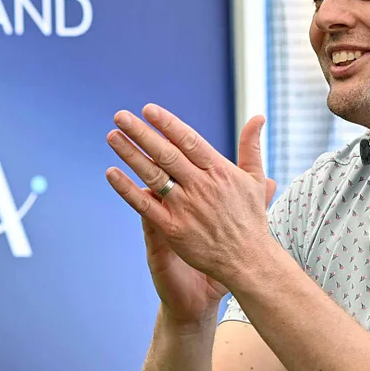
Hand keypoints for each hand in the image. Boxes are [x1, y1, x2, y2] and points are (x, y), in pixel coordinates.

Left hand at [106, 111, 276, 301]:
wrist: (248, 261)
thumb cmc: (251, 219)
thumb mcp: (255, 180)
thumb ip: (251, 147)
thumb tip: (257, 116)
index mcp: (220, 171)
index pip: (189, 140)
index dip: (167, 124)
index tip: (148, 109)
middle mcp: (201, 186)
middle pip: (166, 154)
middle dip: (142, 133)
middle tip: (120, 116)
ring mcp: (186, 207)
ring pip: (153, 176)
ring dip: (131, 155)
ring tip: (112, 137)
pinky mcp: (174, 229)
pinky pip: (145, 206)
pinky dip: (128, 189)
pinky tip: (112, 174)